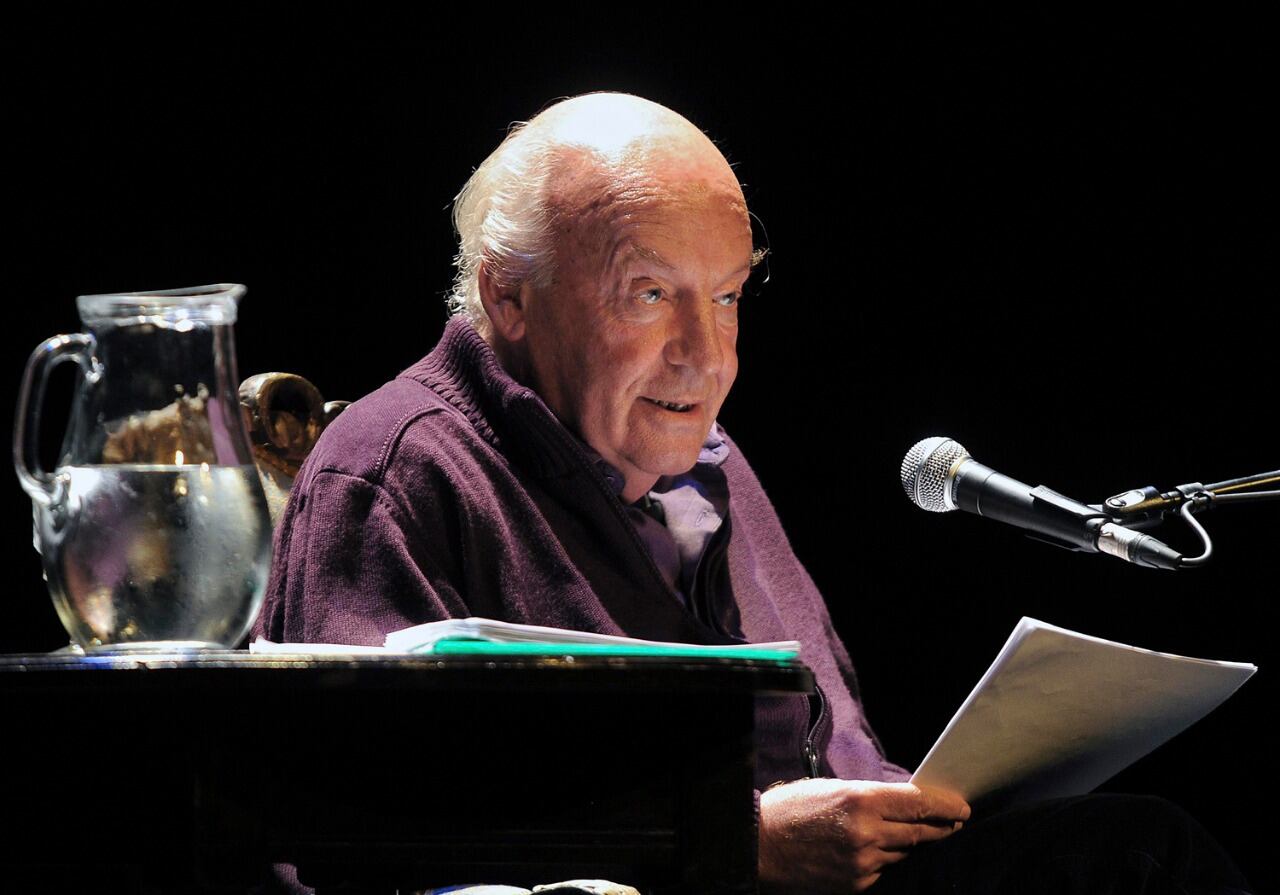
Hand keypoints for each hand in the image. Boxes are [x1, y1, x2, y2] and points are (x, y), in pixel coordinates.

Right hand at [758, 778, 969, 892]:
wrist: (759, 845)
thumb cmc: (793, 809)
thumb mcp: (833, 789)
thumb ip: (871, 798)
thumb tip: (905, 805)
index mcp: (861, 800)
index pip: (919, 804)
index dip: (945, 805)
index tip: (962, 807)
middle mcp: (867, 832)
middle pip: (919, 831)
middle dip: (941, 827)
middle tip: (955, 822)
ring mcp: (863, 862)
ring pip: (902, 851)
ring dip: (909, 842)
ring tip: (912, 833)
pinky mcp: (855, 884)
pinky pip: (882, 869)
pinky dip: (884, 859)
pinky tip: (876, 850)